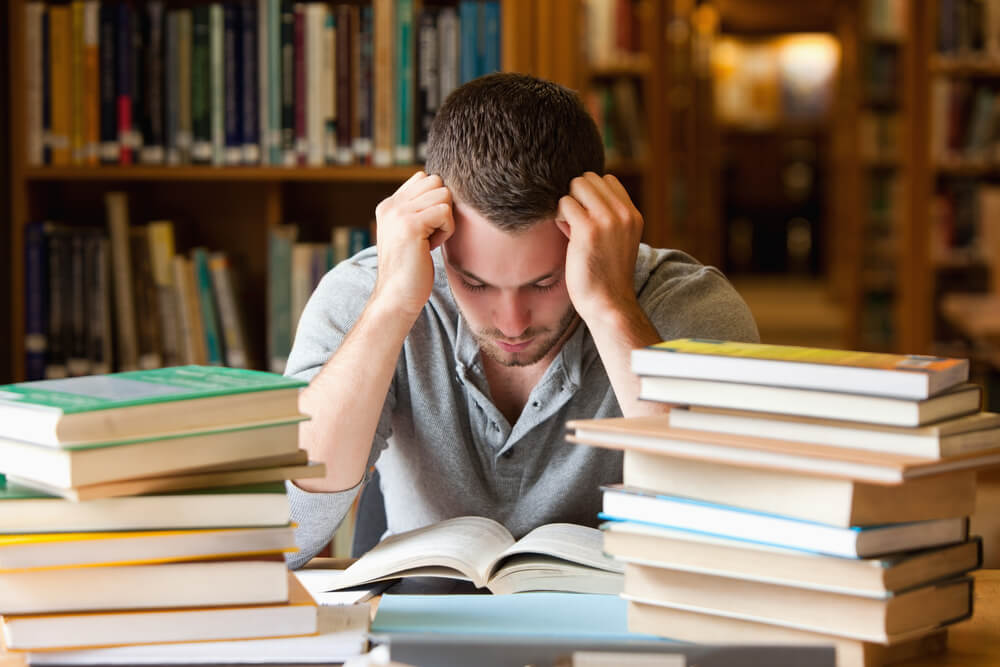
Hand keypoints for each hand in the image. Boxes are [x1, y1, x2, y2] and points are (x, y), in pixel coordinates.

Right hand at [372, 171, 454, 318]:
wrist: (397, 296)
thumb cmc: (411, 269)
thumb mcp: (411, 233)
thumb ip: (419, 210)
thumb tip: (444, 191)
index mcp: (389, 205)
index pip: (424, 178)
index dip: (435, 201)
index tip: (427, 227)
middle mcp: (391, 205)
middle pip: (436, 182)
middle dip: (442, 207)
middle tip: (431, 234)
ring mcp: (399, 213)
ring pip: (443, 194)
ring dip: (445, 220)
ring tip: (430, 240)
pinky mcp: (410, 225)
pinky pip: (445, 212)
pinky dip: (446, 231)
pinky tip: (431, 247)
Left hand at [556, 172, 643, 323]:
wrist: (608, 303)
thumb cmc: (605, 275)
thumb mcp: (616, 240)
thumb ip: (606, 217)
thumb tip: (576, 196)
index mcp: (633, 215)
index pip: (607, 180)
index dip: (590, 194)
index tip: (586, 216)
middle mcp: (624, 213)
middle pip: (589, 178)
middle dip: (577, 196)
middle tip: (575, 222)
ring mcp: (608, 220)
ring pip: (577, 185)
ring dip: (568, 204)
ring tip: (570, 228)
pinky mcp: (588, 230)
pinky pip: (564, 203)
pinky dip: (559, 216)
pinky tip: (565, 235)